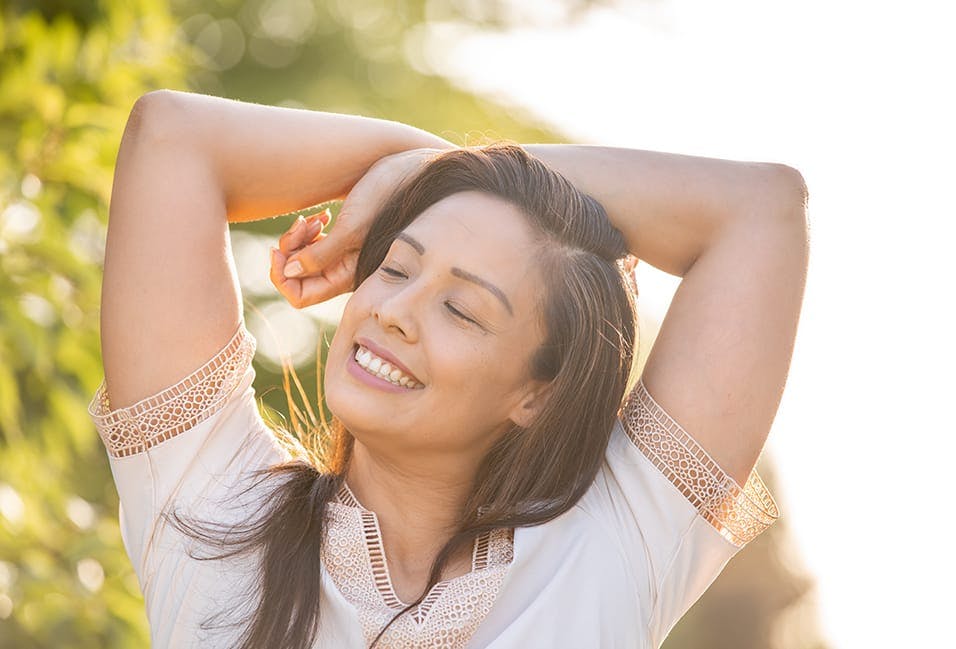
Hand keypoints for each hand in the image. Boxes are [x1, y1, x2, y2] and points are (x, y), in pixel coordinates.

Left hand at [269, 147, 446, 307]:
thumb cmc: (388, 197)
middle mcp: (345, 272)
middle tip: (298, 226)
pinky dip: (309, 232)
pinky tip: (322, 217)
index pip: (300, 296)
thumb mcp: (351, 227)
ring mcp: (345, 256)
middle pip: (298, 278)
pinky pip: (315, 245)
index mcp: (348, 277)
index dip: (283, 277)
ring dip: (299, 239)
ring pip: (304, 260)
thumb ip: (320, 255)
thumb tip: (289, 273)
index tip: (277, 250)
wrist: (412, 172)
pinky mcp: (346, 239)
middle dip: (289, 254)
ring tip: (313, 219)